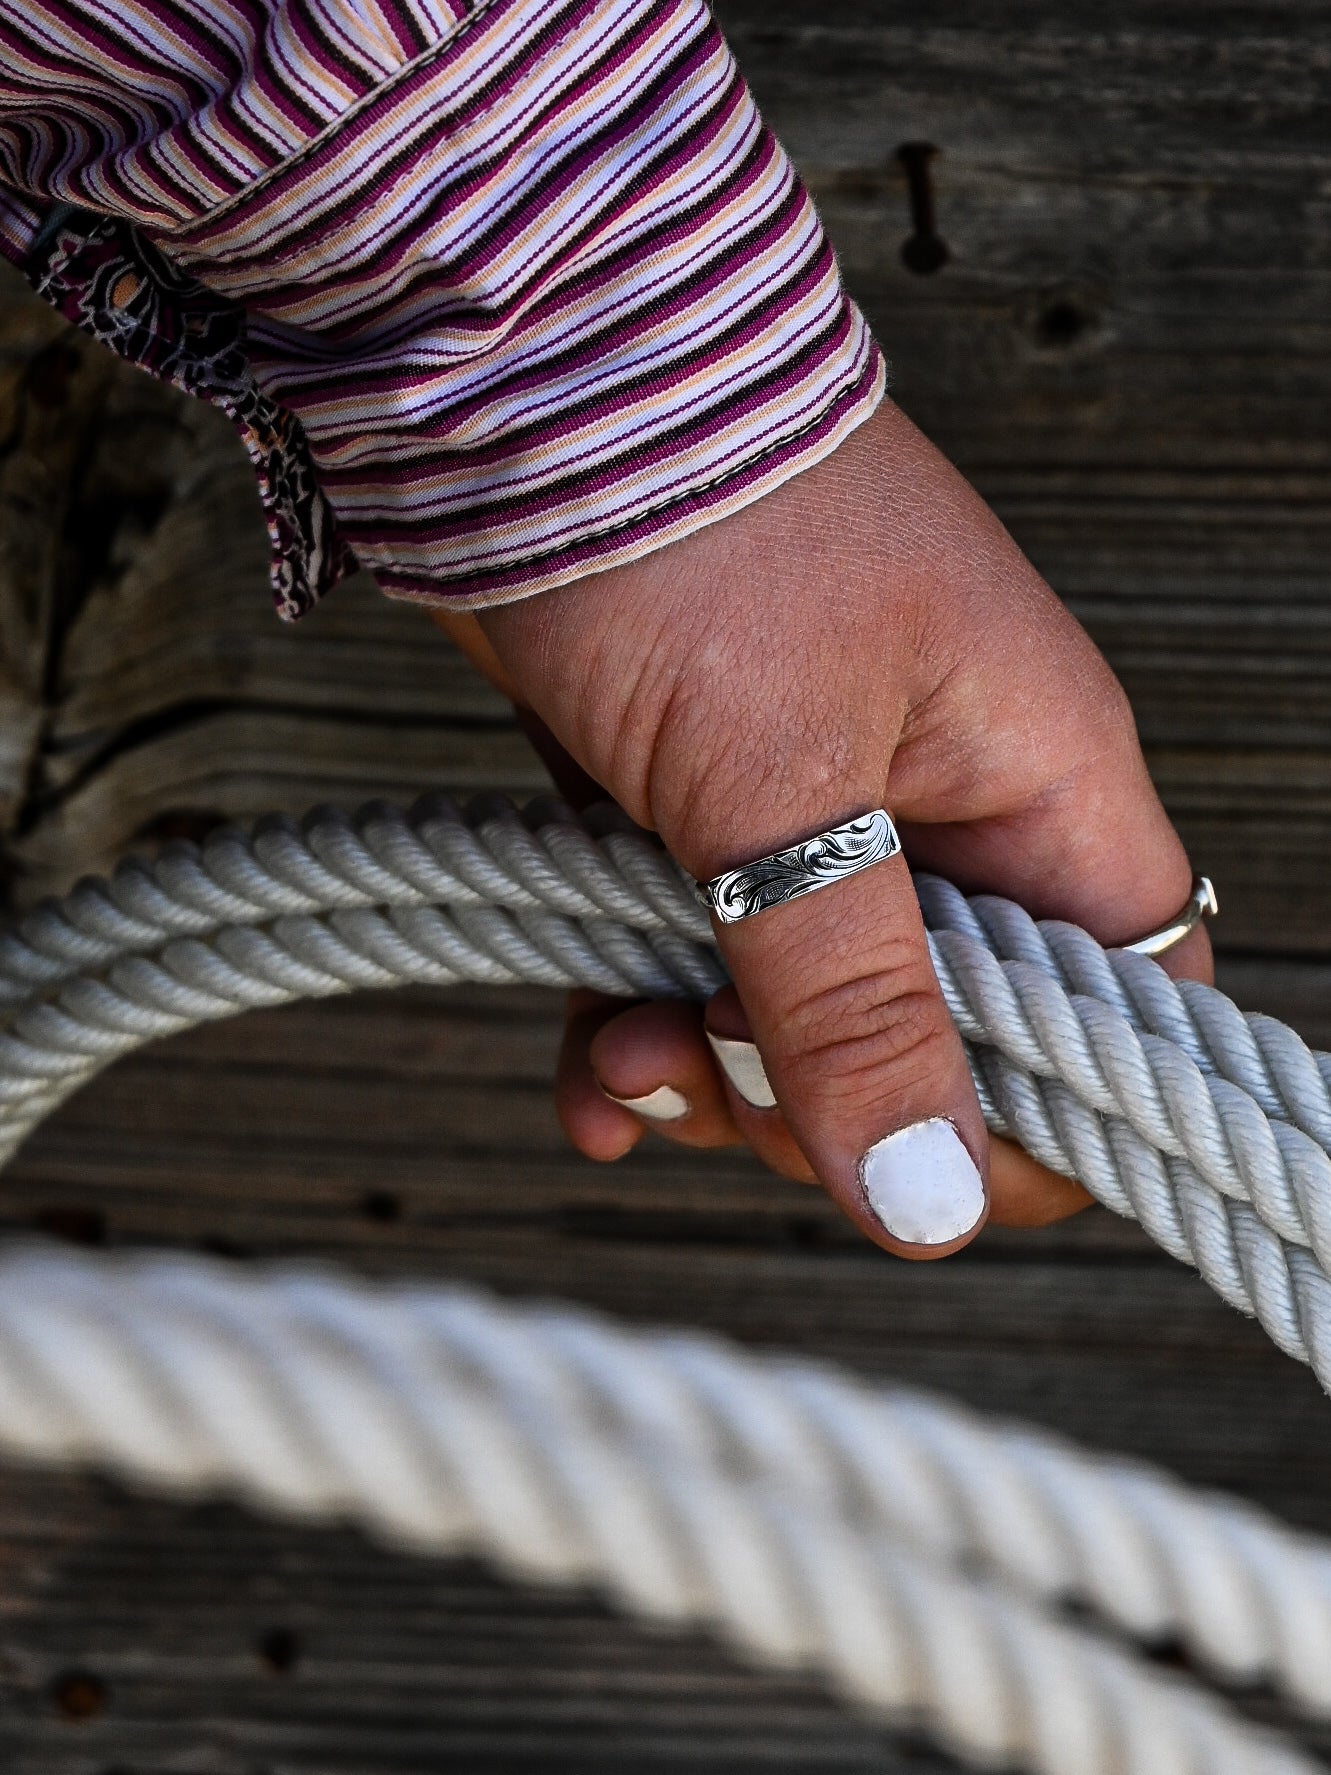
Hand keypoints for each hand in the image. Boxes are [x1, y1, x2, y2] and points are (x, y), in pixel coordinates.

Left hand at [444, 400, 1211, 1256]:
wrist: (517, 376)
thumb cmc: (692, 523)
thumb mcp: (781, 785)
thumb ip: (858, 999)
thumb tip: (932, 1197)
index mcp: (1034, 788)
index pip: (1109, 1017)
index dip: (1020, 1118)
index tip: (887, 1150)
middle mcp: (943, 810)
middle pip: (937, 1041)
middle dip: (815, 1099)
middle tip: (701, 1058)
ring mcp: (815, 810)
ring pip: (799, 1015)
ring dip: (704, 1069)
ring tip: (612, 1056)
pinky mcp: (699, 809)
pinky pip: (695, 960)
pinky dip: (638, 1023)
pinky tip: (586, 1074)